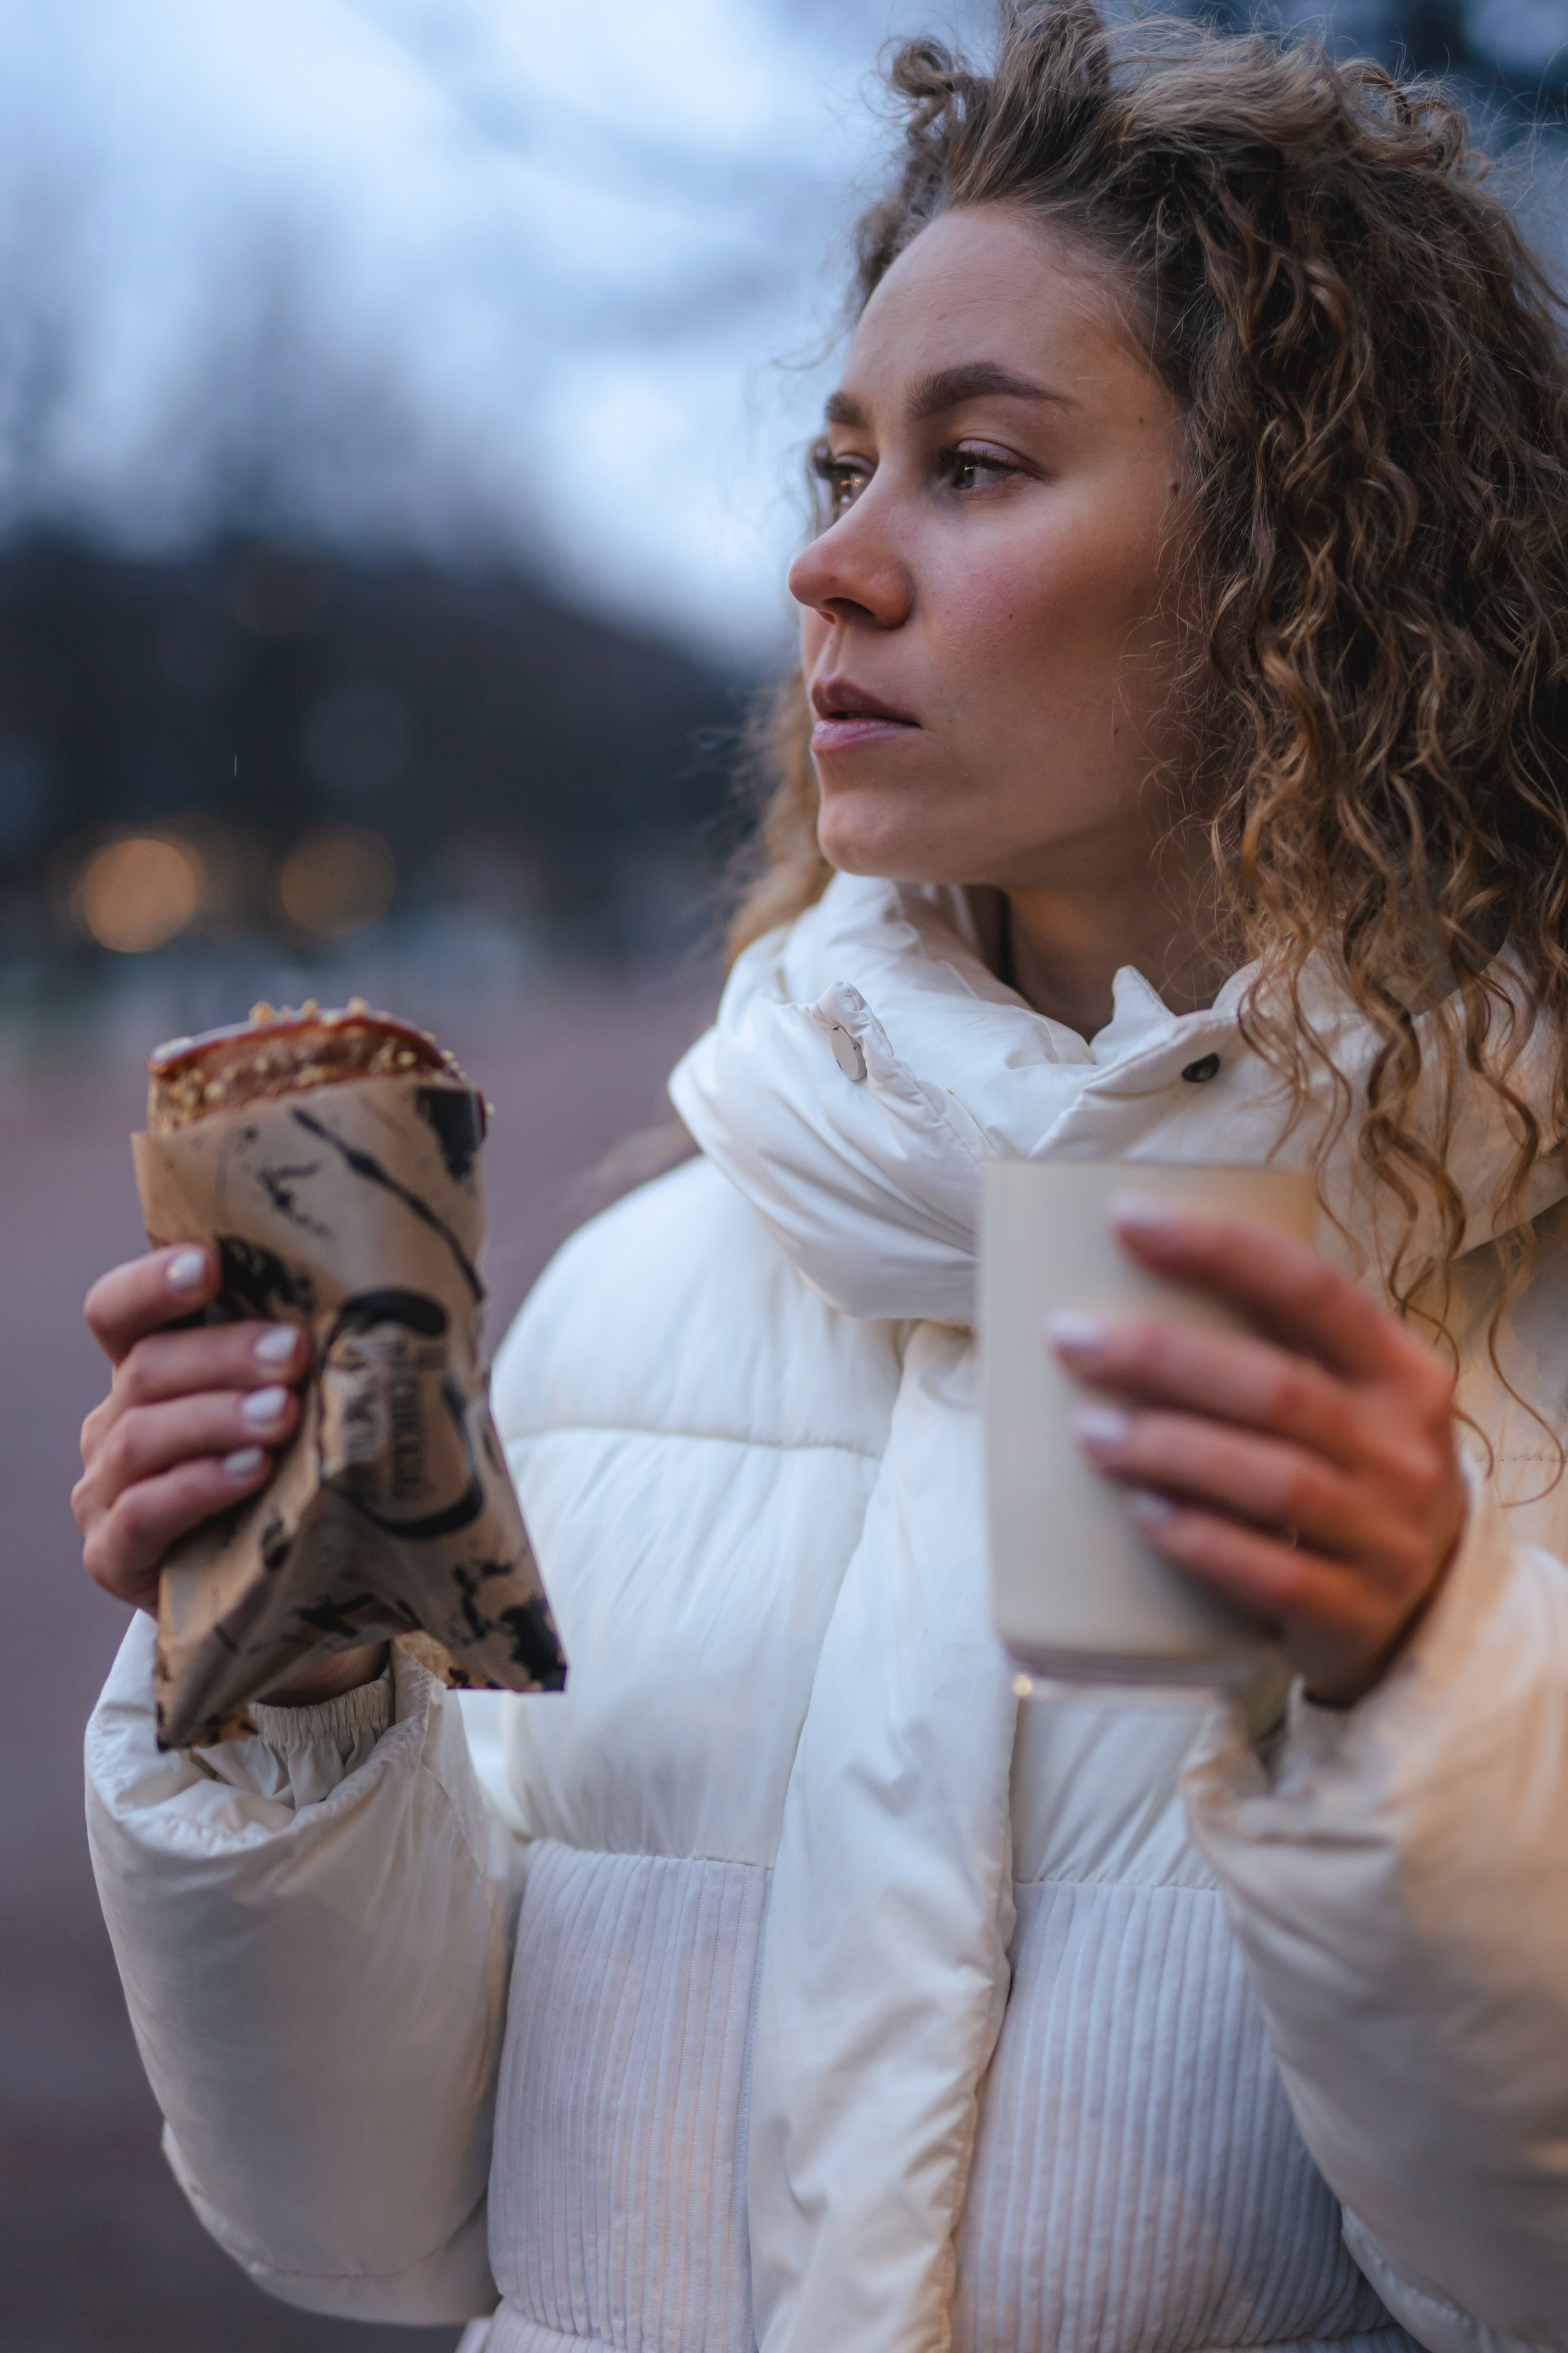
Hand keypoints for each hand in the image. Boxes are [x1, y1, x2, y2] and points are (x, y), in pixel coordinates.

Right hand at [74, 1246, 384, 1704]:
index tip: (210, 1264)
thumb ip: (329, 1353)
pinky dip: (197, 1487)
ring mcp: (106, 1491)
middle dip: (223, 1354)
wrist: (296, 1597)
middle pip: (145, 1366)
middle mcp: (116, 1421)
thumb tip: (412, 1289)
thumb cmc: (307, 1478)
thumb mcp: (312, 1408)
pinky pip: (143, 1514)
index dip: (154, 1283)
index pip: (121, 1310)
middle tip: (293, 1352)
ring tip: (283, 1414)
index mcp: (155, 1370)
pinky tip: (250, 1472)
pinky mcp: (114, 1557)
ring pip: (141, 1436)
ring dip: (217, 1418)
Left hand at [1049, 1193, 1466, 1705]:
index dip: (1222, 1250)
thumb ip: (1271, 1347)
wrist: (1424, 1607)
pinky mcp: (1359, 1611)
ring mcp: (1388, 1533)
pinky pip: (1274, 1574)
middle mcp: (1405, 1445)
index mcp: (1400, 1371)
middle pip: (1278, 1388)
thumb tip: (1115, 1287)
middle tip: (1070, 1339)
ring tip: (1089, 1431)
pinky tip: (1143, 1513)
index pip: (1313, 1290)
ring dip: (1172, 1449)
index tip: (1127, 1219)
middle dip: (1165, 1357)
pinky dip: (1203, 1540)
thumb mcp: (1344, 1399)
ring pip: (1274, 1482)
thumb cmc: (1346, 1474)